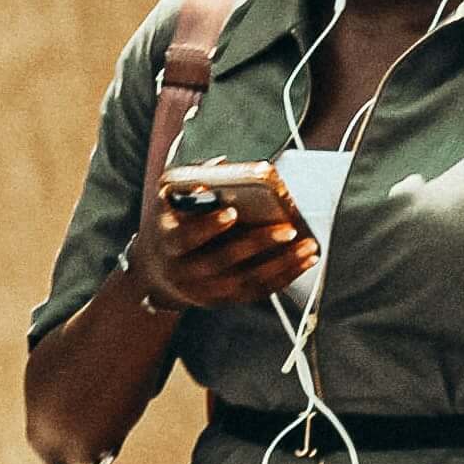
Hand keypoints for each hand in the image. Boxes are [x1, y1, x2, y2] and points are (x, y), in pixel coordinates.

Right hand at [129, 196, 316, 312]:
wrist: (156, 272)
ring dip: (281, 264)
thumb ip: (191, 182)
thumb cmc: (171, 225)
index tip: (232, 212)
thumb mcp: (168, 201)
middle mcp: (185, 271)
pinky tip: (305, 261)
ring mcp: (205, 290)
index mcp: (169, 242)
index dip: (208, 226)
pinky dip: (285, 277)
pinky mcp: (224, 300)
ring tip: (307, 246)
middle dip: (257, 244)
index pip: (187, 237)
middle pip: (222, 261)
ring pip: (246, 281)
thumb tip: (222, 164)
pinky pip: (258, 291)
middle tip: (287, 229)